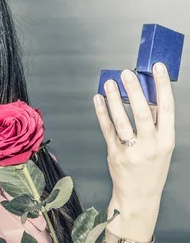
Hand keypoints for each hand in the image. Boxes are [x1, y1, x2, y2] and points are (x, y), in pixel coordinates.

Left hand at [93, 63, 174, 241]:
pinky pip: (106, 128)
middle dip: (134, 91)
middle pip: (142, 113)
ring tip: (110, 82)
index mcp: (166, 140)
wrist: (139, 196)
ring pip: (121, 120)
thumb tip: (146, 94)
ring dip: (114, 99)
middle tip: (127, 73)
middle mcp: (150, 145)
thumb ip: (154, 122)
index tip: (158, 69)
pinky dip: (101, 112)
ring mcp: (131, 150)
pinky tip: (98, 99)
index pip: (166, 109)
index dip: (162, 87)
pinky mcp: (114, 153)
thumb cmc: (152, 166)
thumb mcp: (162, 146)